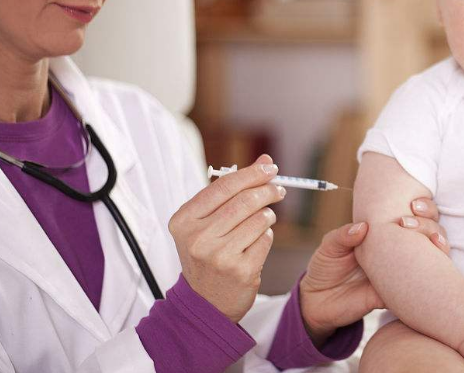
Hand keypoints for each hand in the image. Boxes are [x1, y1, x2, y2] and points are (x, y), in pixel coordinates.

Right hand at [169, 154, 284, 321]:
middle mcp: (198, 238)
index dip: (252, 173)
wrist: (205, 302)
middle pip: (245, 200)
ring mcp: (218, 256)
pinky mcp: (240, 270)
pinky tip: (256, 242)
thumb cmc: (208, 254)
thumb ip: (233, 190)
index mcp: (184, 220)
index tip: (271, 168)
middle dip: (268, 190)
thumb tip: (265, 160)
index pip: (224, 186)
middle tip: (279, 189)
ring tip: (263, 221)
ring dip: (268, 216)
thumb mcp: (208, 221)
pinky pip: (266, 239)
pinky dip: (267, 236)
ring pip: (259, 219)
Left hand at [299, 197, 450, 345]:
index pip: (412, 216)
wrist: (318, 301)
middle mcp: (398, 250)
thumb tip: (363, 227)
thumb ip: (343, 236)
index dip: (422, 208)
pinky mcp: (396, 294)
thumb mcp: (329, 247)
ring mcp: (400, 272)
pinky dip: (429, 278)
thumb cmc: (326, 266)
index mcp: (385, 233)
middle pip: (429, 232)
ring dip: (438, 248)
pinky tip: (429, 272)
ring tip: (434, 243)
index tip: (415, 204)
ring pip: (431, 257)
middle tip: (411, 223)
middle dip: (431, 224)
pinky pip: (419, 287)